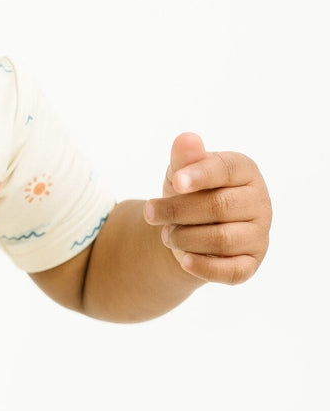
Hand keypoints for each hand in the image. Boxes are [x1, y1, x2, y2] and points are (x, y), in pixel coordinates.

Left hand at [143, 132, 270, 284]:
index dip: (199, 175)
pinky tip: (184, 261)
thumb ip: (185, 159)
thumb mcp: (181, 173)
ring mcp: (259, 234)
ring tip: (167, 235)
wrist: (189, 229)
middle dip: (178, 211)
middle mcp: (260, 202)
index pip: (225, 170)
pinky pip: (231, 270)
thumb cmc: (189, 193)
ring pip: (222, 240)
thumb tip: (187, 139)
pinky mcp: (251, 263)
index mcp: (245, 172)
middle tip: (151, 214)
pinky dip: (205, 267)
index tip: (175, 183)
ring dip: (186, 238)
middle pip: (219, 207)